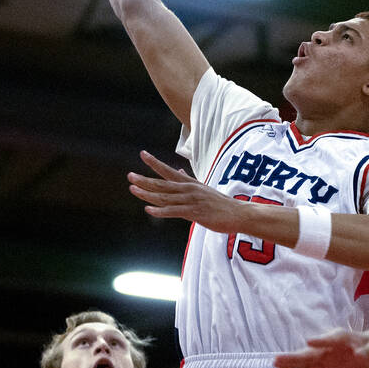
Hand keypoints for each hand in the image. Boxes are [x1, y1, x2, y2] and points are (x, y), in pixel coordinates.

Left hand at [127, 150, 243, 232]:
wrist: (238, 213)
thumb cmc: (220, 203)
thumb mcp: (203, 189)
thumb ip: (188, 180)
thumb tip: (178, 170)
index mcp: (189, 183)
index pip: (168, 170)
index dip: (154, 163)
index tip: (143, 154)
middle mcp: (188, 189)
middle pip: (162, 184)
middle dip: (144, 180)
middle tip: (130, 176)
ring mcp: (191, 200)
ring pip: (165, 197)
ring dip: (147, 194)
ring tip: (133, 189)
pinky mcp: (195, 213)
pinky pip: (174, 211)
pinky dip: (160, 211)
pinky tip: (149, 210)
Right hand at [273, 328, 368, 367]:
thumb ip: (367, 352)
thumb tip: (359, 356)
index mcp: (341, 338)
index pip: (330, 339)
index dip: (320, 341)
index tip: (309, 341)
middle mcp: (329, 349)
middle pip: (309, 354)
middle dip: (294, 357)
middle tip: (277, 359)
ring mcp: (326, 361)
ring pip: (305, 365)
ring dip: (291, 366)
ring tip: (274, 365)